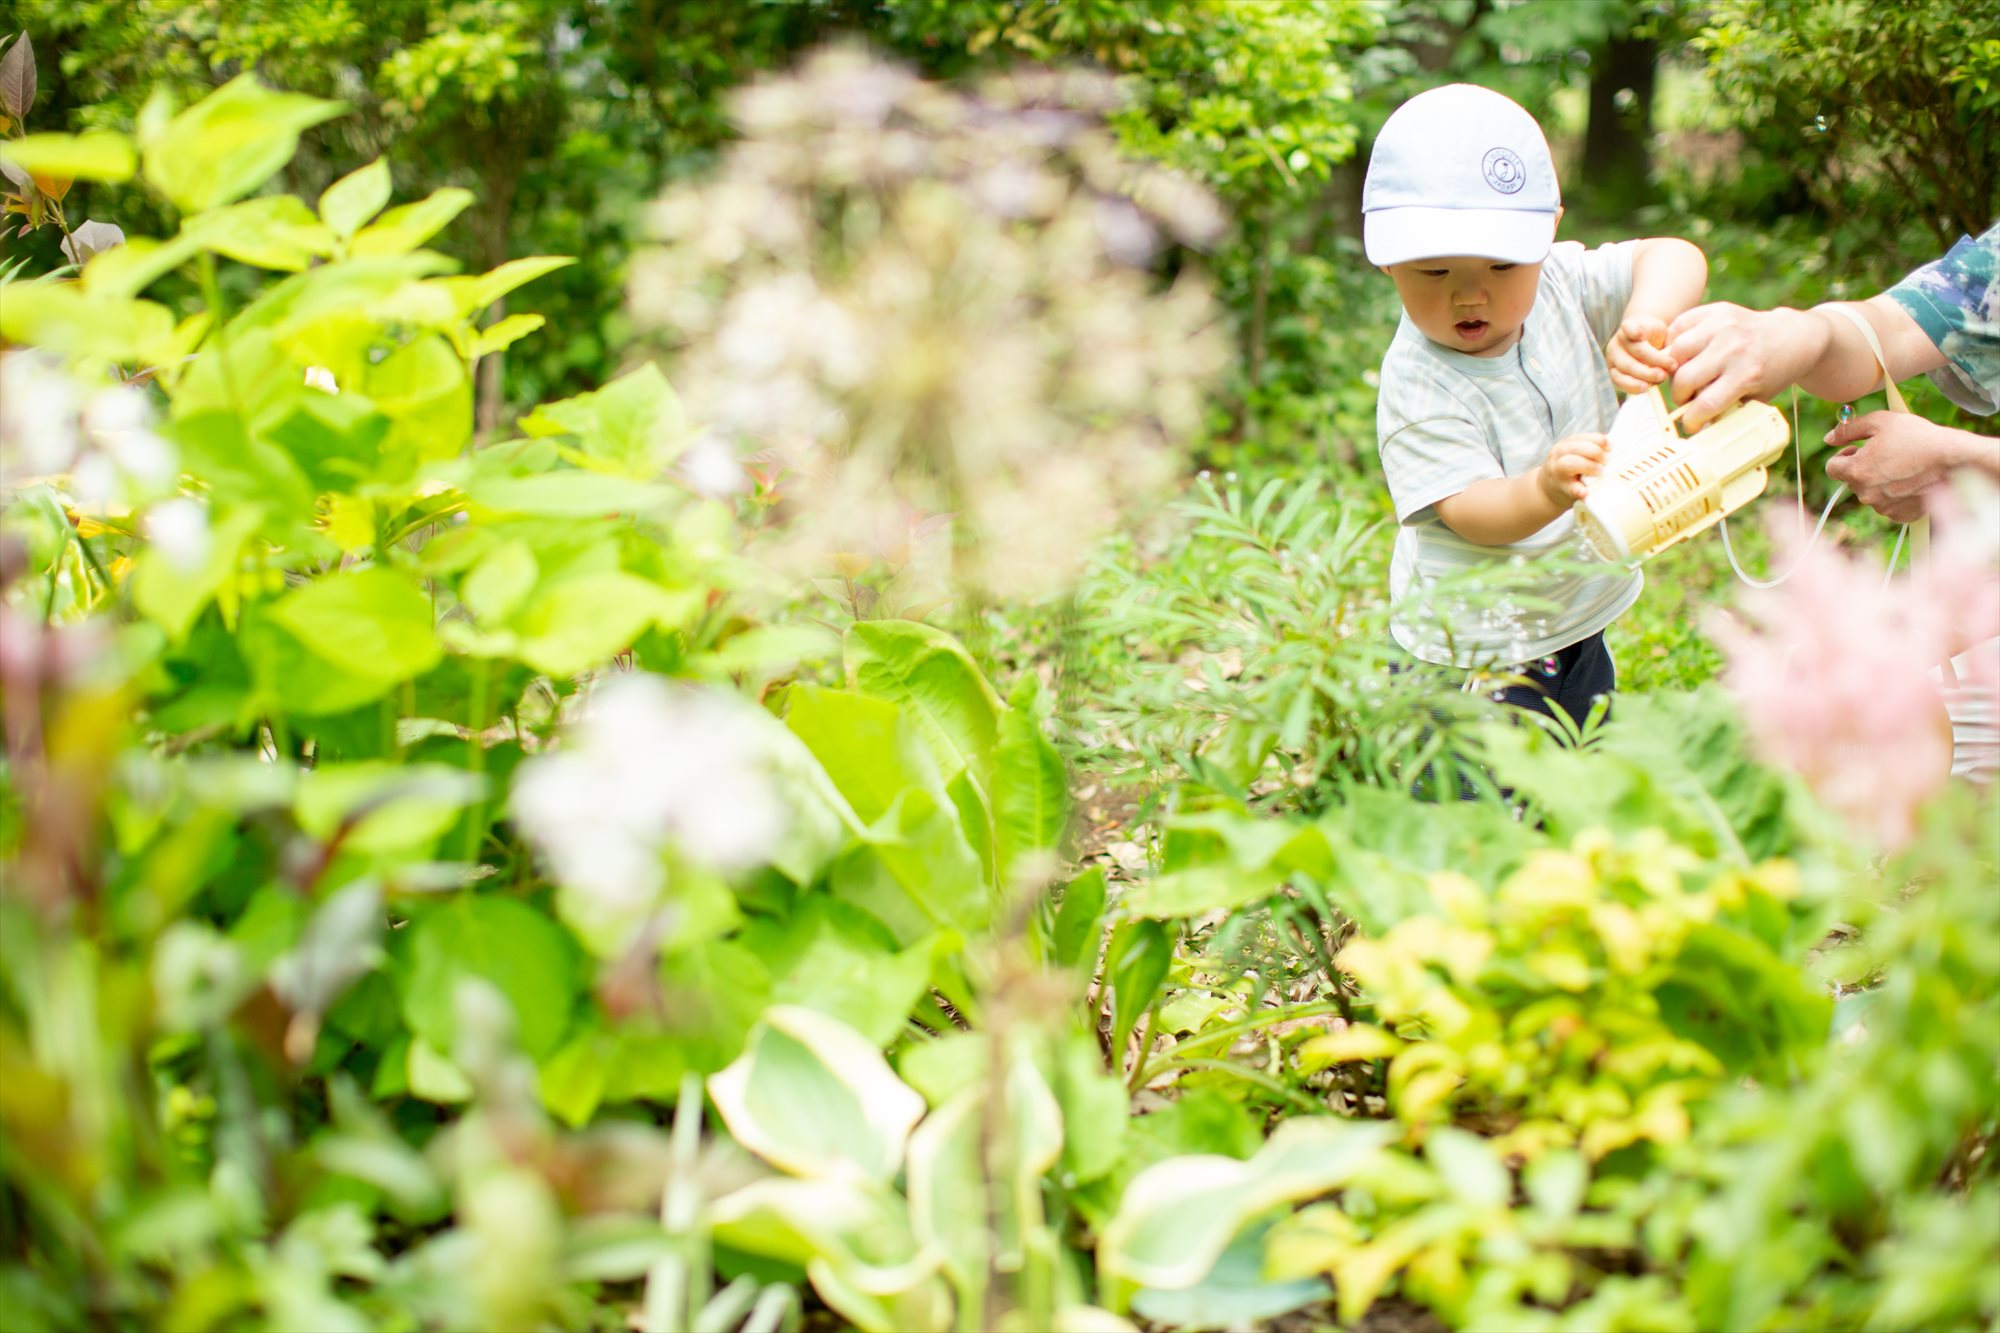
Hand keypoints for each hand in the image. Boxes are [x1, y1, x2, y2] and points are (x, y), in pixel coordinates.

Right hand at [1538, 433, 1607, 506]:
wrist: (1546, 490)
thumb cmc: (1567, 471)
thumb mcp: (1573, 455)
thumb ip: (1588, 450)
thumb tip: (1613, 449)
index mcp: (1566, 445)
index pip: (1583, 437)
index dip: (1599, 440)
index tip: (1610, 447)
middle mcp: (1559, 455)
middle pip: (1575, 448)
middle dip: (1594, 452)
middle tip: (1605, 461)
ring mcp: (1558, 472)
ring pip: (1570, 463)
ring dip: (1588, 466)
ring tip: (1600, 472)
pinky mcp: (1561, 488)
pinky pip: (1570, 488)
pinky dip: (1578, 490)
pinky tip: (1585, 492)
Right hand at [1605, 314, 1674, 393]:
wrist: (1641, 344)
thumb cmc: (1655, 338)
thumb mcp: (1661, 332)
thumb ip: (1665, 343)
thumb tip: (1671, 365)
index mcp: (1631, 326)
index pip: (1630, 327)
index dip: (1633, 331)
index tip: (1639, 335)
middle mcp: (1618, 340)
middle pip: (1636, 351)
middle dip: (1653, 361)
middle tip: (1667, 370)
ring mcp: (1613, 356)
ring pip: (1626, 368)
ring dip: (1644, 376)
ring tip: (1660, 378)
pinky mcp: (1612, 371)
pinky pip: (1619, 381)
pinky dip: (1632, 386)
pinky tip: (1646, 388)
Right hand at [1665, 303, 1820, 431]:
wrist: (1794, 337)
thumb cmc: (1772, 372)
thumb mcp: (1757, 397)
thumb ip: (1727, 410)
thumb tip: (1698, 427)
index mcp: (1747, 374)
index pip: (1704, 404)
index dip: (1692, 420)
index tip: (1691, 424)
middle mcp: (1734, 348)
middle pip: (1684, 378)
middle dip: (1680, 395)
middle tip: (1686, 398)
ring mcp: (1724, 326)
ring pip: (1676, 351)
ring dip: (1674, 367)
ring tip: (1683, 374)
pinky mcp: (1717, 310)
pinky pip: (1679, 326)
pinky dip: (1674, 341)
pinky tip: (1684, 353)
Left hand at [1824, 411, 1967, 523]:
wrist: (1953, 461)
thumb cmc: (1918, 438)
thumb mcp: (1881, 422)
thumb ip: (1849, 428)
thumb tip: (1829, 438)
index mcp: (1855, 471)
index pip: (1832, 467)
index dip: (1843, 455)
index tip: (1856, 449)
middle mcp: (1865, 494)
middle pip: (1852, 480)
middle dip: (1863, 467)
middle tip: (1887, 454)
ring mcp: (1882, 507)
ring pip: (1871, 492)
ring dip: (1880, 481)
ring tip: (1904, 466)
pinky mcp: (1899, 515)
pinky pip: (1889, 504)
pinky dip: (1896, 494)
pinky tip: (1912, 481)